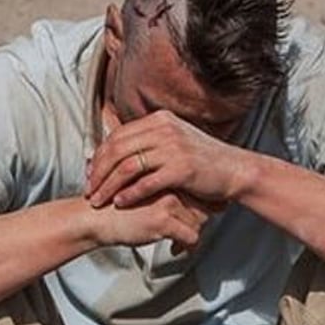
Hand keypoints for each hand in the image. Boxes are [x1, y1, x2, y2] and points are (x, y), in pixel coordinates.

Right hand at [80, 190, 220, 252]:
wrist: (92, 218)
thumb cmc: (113, 208)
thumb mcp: (139, 192)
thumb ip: (159, 193)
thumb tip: (180, 202)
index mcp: (164, 175)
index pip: (195, 190)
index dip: (202, 204)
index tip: (205, 213)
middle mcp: (169, 185)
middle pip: (202, 206)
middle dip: (200, 222)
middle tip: (193, 233)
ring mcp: (167, 202)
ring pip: (199, 222)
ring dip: (192, 235)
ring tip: (180, 243)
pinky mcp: (163, 220)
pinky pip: (191, 237)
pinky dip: (187, 247)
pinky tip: (176, 250)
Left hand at [86, 109, 248, 210]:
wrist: (236, 170)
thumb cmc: (205, 160)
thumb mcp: (176, 139)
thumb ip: (151, 140)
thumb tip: (124, 146)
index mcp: (159, 120)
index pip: (118, 135)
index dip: (99, 155)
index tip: (89, 173)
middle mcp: (164, 130)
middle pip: (117, 149)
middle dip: (98, 172)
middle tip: (88, 189)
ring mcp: (173, 148)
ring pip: (128, 167)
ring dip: (109, 185)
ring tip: (98, 200)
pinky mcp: (181, 169)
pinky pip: (146, 182)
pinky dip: (130, 194)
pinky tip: (120, 203)